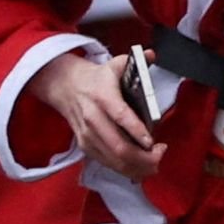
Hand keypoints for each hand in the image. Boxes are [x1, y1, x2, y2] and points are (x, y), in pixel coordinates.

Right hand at [29, 50, 162, 180]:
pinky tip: (140, 168)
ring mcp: (87, 134)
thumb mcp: (114, 65)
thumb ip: (135, 61)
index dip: (137, 131)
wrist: (63, 86)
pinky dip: (124, 168)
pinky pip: (106, 162)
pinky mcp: (85, 145)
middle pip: (118, 145)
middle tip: (160, 153)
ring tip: (155, 163)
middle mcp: (92, 118)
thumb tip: (151, 54)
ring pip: (112, 158)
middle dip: (143, 156)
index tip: (153, 142)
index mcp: (102, 96)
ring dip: (136, 166)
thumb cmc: (96, 78)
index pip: (120, 116)